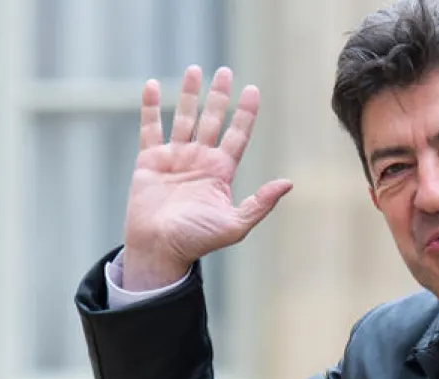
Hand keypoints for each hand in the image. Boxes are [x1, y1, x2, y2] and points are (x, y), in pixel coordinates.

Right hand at [121, 65, 292, 290]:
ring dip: (189, 94)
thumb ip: (260, 204)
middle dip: (219, 96)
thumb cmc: (196, 241)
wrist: (158, 249)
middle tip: (225, 71)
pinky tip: (153, 86)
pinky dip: (151, 108)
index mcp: (220, 172)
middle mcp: (199, 160)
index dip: (245, 113)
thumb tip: (288, 183)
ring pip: (184, 118)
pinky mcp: (149, 161)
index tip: (253, 90)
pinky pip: (150, 128)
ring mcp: (174, 158)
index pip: (236, 135)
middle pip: (212, 120)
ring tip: (195, 69)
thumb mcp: (235, 225)